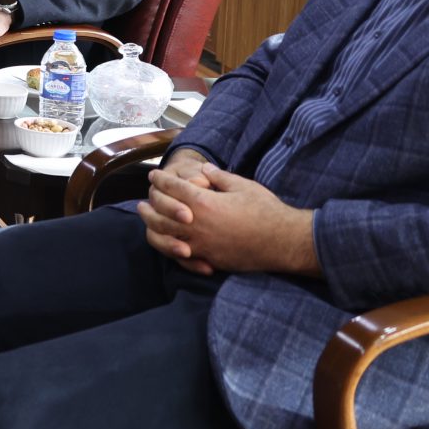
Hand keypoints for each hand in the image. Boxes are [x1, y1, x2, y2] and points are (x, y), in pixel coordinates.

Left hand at [140, 160, 318, 277]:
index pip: (172, 188)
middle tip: (145, 197)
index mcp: (203, 202)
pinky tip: (167, 241)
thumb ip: (219, 176)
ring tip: (146, 217)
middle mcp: (196, 225)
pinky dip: (169, 247)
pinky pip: (179, 256)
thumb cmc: (266, 210)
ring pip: (164, 236)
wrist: (284, 242)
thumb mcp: (243, 185)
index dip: (161, 180)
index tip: (154, 175)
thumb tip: (204, 168)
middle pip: (160, 213)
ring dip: (151, 224)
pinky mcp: (208, 259)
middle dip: (150, 203)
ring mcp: (200, 245)